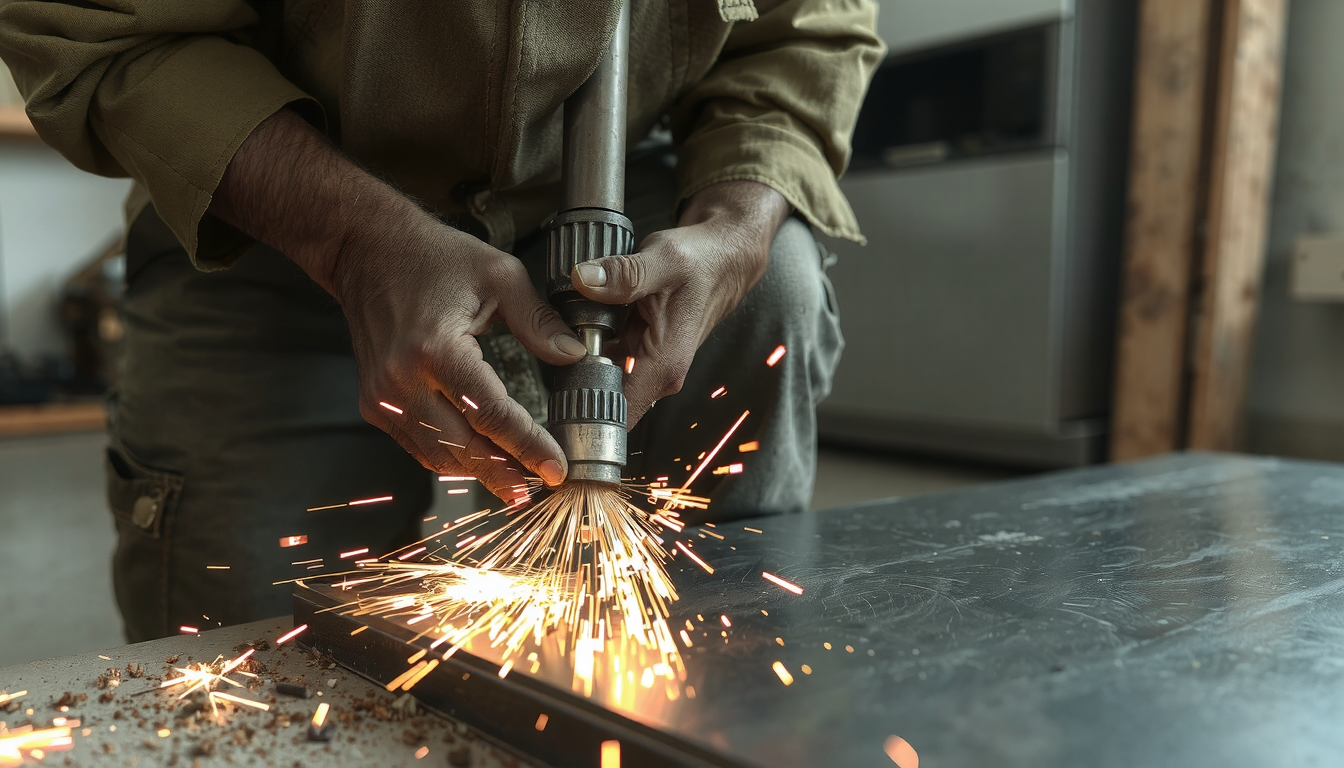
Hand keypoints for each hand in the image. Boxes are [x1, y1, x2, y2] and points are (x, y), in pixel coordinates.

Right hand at [211, 109, 584, 499]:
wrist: (366, 250)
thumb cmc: (432, 257)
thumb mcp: (498, 274)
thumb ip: (538, 319)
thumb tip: (574, 355)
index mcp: (436, 348)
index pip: (492, 413)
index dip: (528, 446)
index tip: (557, 468)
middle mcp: (403, 380)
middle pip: (463, 446)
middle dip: (506, 471)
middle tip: (542, 484)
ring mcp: (383, 396)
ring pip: (438, 455)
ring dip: (480, 472)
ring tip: (518, 481)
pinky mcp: (374, 403)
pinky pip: (418, 444)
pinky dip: (453, 458)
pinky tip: (482, 463)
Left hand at [571, 180, 789, 425]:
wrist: (724, 257)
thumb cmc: (704, 262)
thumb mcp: (662, 261)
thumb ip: (624, 274)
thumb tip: (583, 280)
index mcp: (664, 365)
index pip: (619, 416)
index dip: (585, 416)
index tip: (554, 404)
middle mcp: (658, 374)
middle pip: (603, 398)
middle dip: (572, 379)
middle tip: (550, 346)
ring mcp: (649, 365)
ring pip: (601, 377)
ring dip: (579, 360)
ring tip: (562, 329)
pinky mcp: (642, 352)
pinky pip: (607, 359)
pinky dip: (591, 345)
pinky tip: (581, 324)